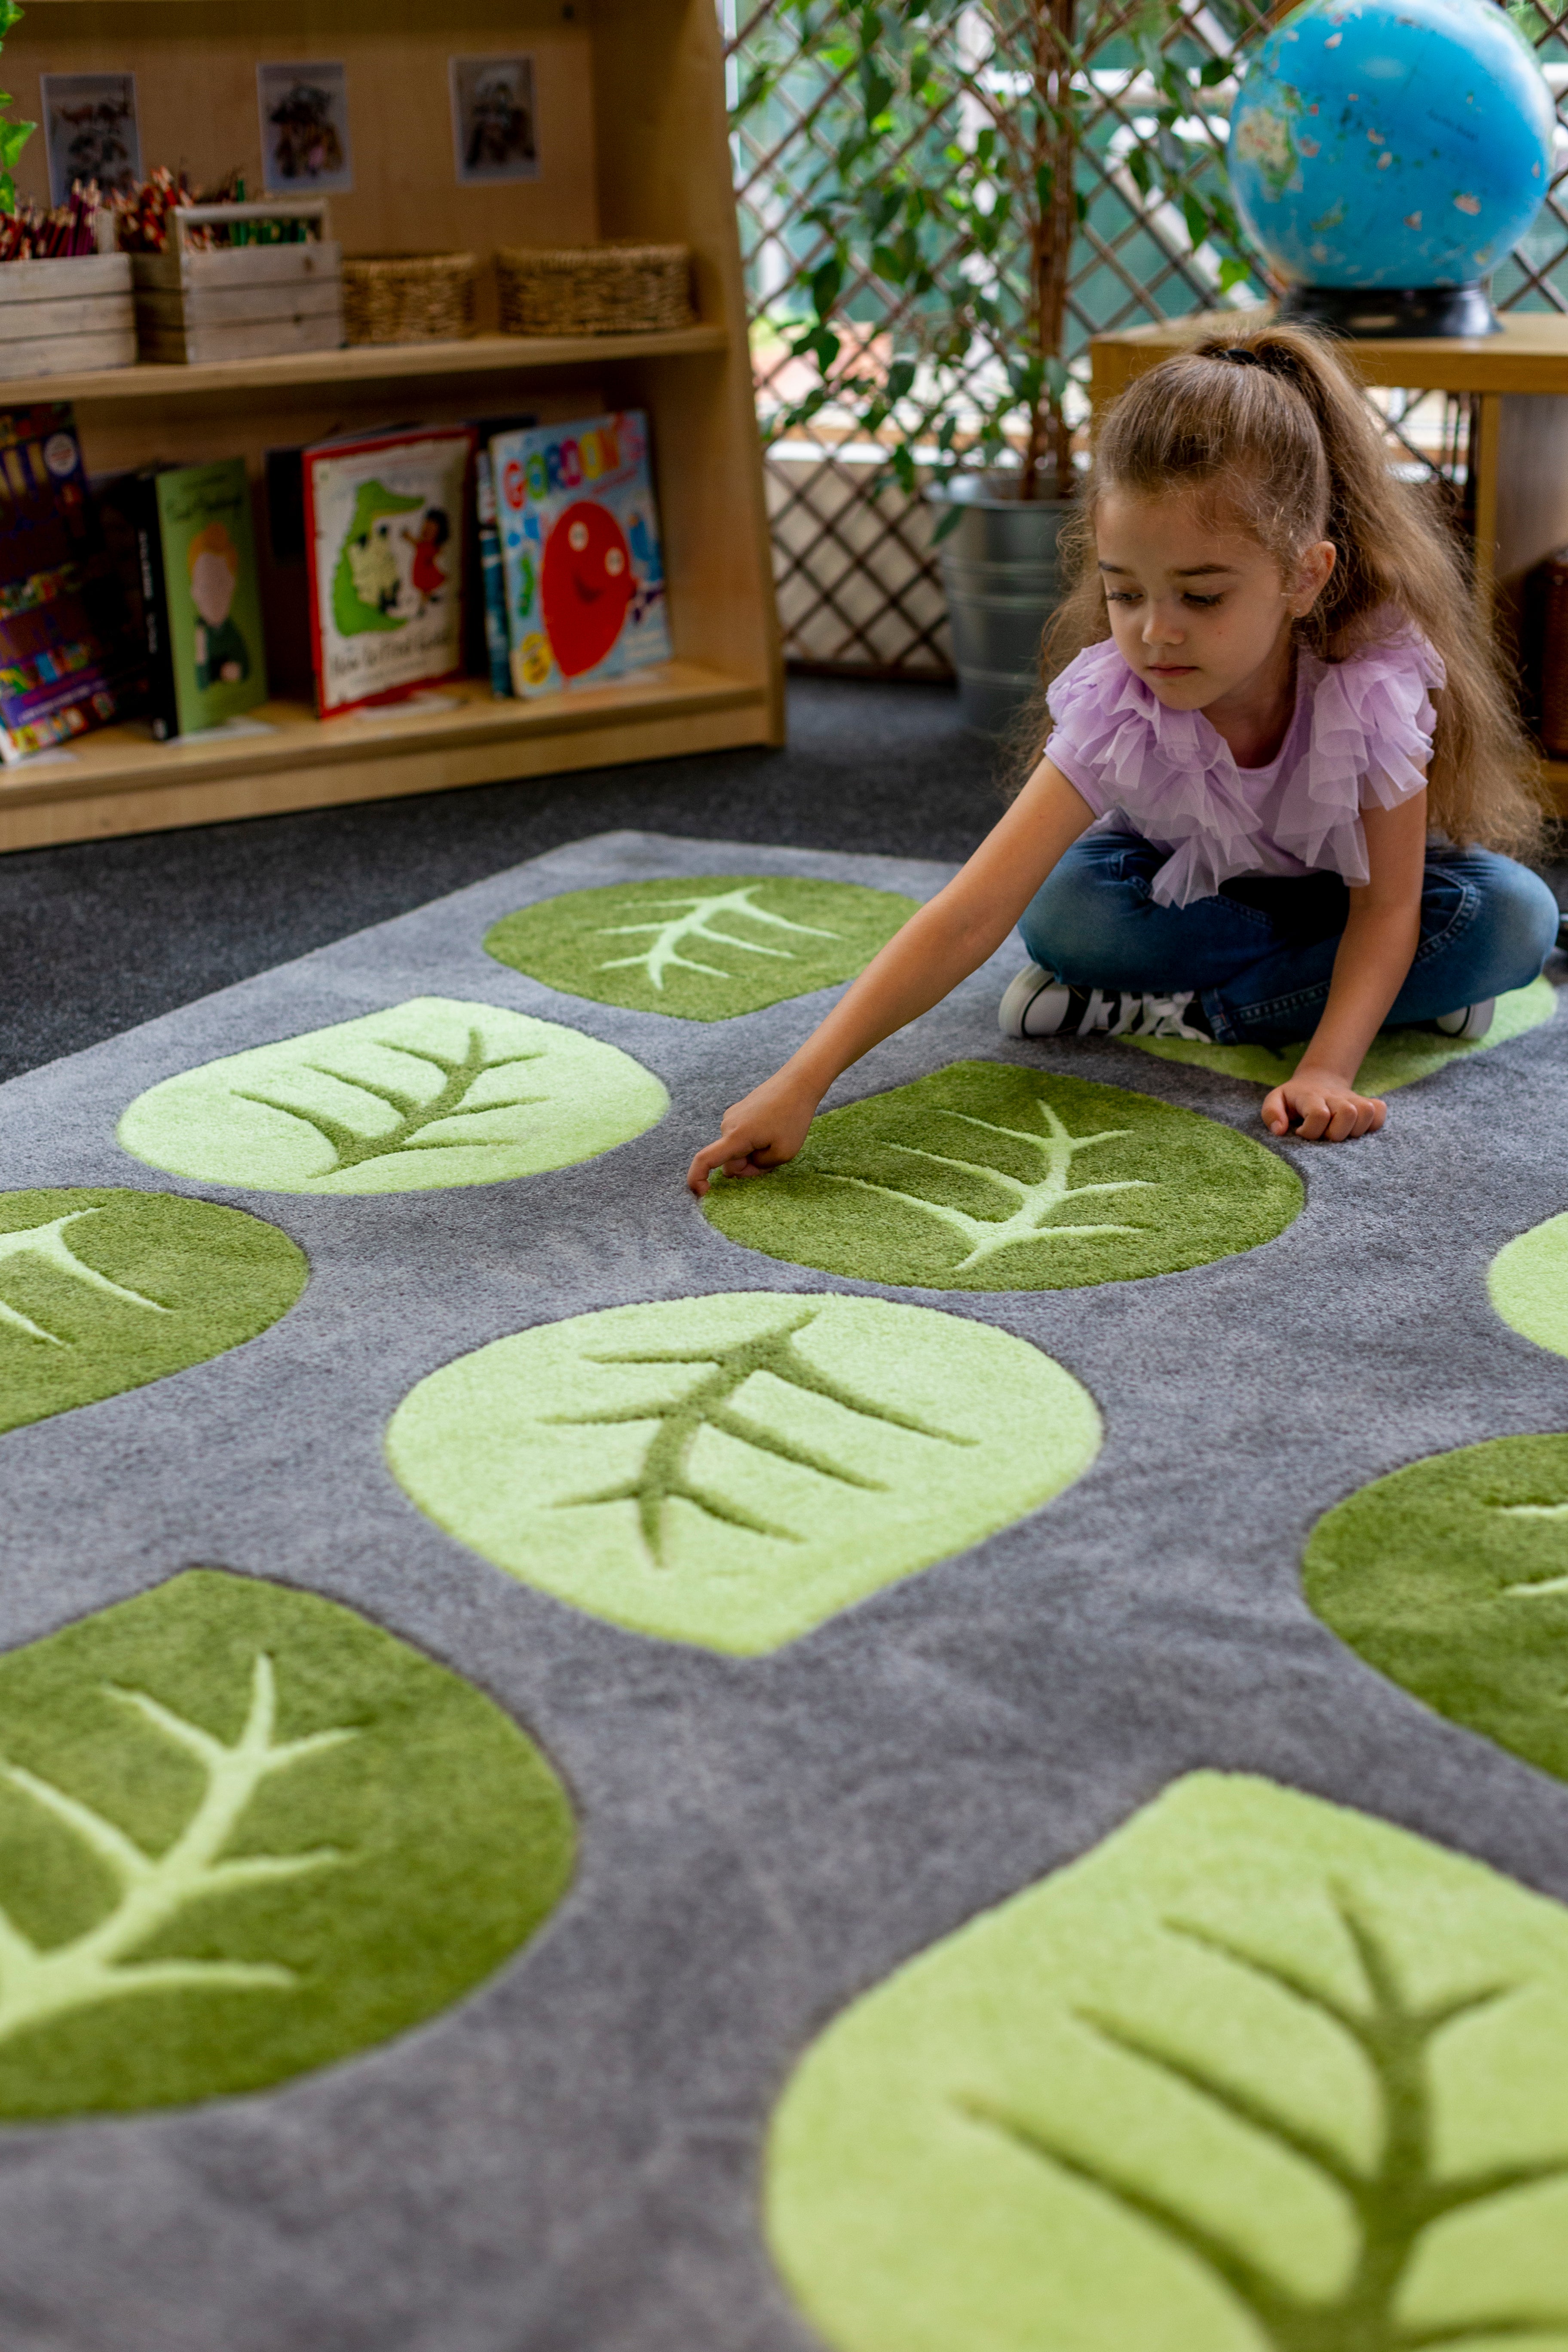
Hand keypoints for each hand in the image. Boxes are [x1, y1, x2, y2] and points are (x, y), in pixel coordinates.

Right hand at [686, 1073, 820, 1195]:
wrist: (798, 1083)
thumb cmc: (793, 1117)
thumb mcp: (784, 1153)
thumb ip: (759, 1167)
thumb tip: (741, 1168)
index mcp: (735, 1137)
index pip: (705, 1160)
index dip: (697, 1179)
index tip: (703, 1193)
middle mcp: (727, 1126)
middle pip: (730, 1161)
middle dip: (748, 1167)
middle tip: (774, 1158)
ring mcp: (731, 1117)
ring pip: (736, 1150)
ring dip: (753, 1153)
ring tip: (776, 1138)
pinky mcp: (738, 1112)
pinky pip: (741, 1137)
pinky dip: (753, 1142)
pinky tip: (772, 1130)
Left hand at [1261, 1063, 1386, 1142]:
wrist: (1317, 1081)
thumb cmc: (1294, 1099)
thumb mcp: (1275, 1101)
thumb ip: (1271, 1114)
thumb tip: (1280, 1130)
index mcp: (1311, 1096)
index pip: (1319, 1115)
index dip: (1311, 1131)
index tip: (1302, 1133)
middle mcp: (1334, 1096)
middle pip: (1348, 1114)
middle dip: (1336, 1133)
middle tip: (1324, 1135)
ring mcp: (1352, 1099)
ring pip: (1366, 1112)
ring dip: (1354, 1130)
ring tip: (1339, 1132)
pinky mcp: (1367, 1102)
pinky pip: (1380, 1112)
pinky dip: (1372, 1124)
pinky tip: (1356, 1128)